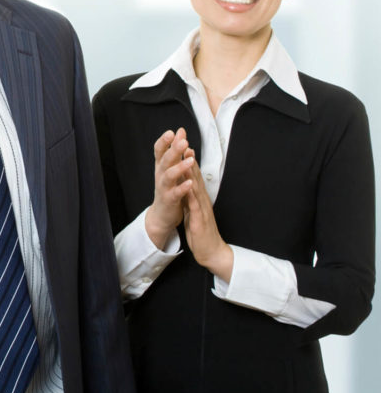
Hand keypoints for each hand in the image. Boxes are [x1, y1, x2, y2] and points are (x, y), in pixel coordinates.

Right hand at [145, 128, 193, 248]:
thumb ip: (175, 150)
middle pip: (164, 160)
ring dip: (179, 167)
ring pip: (169, 176)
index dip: (164, 141)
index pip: (159, 150)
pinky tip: (190, 183)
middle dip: (173, 150)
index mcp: (161, 166)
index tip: (172, 132)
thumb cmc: (169, 187)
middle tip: (183, 142)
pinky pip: (175, 193)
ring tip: (190, 160)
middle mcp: (160, 175)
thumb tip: (180, 131)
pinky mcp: (169, 200)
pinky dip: (182, 188)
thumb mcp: (170, 167)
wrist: (162, 214)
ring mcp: (163, 187)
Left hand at [182, 153, 233, 280]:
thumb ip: (190, 196)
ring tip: (187, 157)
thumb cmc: (201, 230)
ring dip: (192, 172)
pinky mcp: (200, 220)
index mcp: (199, 197)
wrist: (211, 251)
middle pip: (196, 176)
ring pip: (196, 187)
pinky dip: (191, 195)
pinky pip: (195, 206)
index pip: (193, 175)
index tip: (183, 143)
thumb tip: (185, 183)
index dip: (188, 159)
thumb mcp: (193, 209)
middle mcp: (202, 200)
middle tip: (185, 141)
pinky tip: (188, 186)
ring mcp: (202, 209)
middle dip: (190, 158)